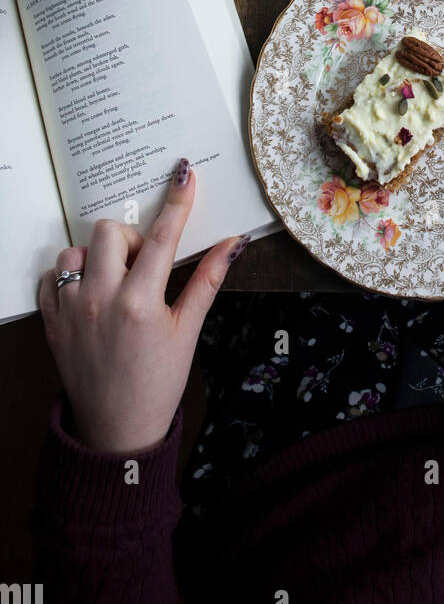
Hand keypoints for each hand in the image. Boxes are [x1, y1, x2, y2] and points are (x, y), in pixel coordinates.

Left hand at [39, 160, 248, 453]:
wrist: (117, 429)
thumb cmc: (159, 382)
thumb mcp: (188, 331)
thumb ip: (206, 281)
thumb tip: (233, 243)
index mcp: (140, 303)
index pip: (162, 237)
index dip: (177, 202)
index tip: (183, 174)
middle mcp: (100, 300)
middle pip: (111, 232)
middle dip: (131, 238)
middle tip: (144, 263)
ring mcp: (71, 311)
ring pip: (76, 250)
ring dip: (97, 256)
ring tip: (114, 281)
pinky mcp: (51, 322)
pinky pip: (51, 277)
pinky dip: (69, 277)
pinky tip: (89, 293)